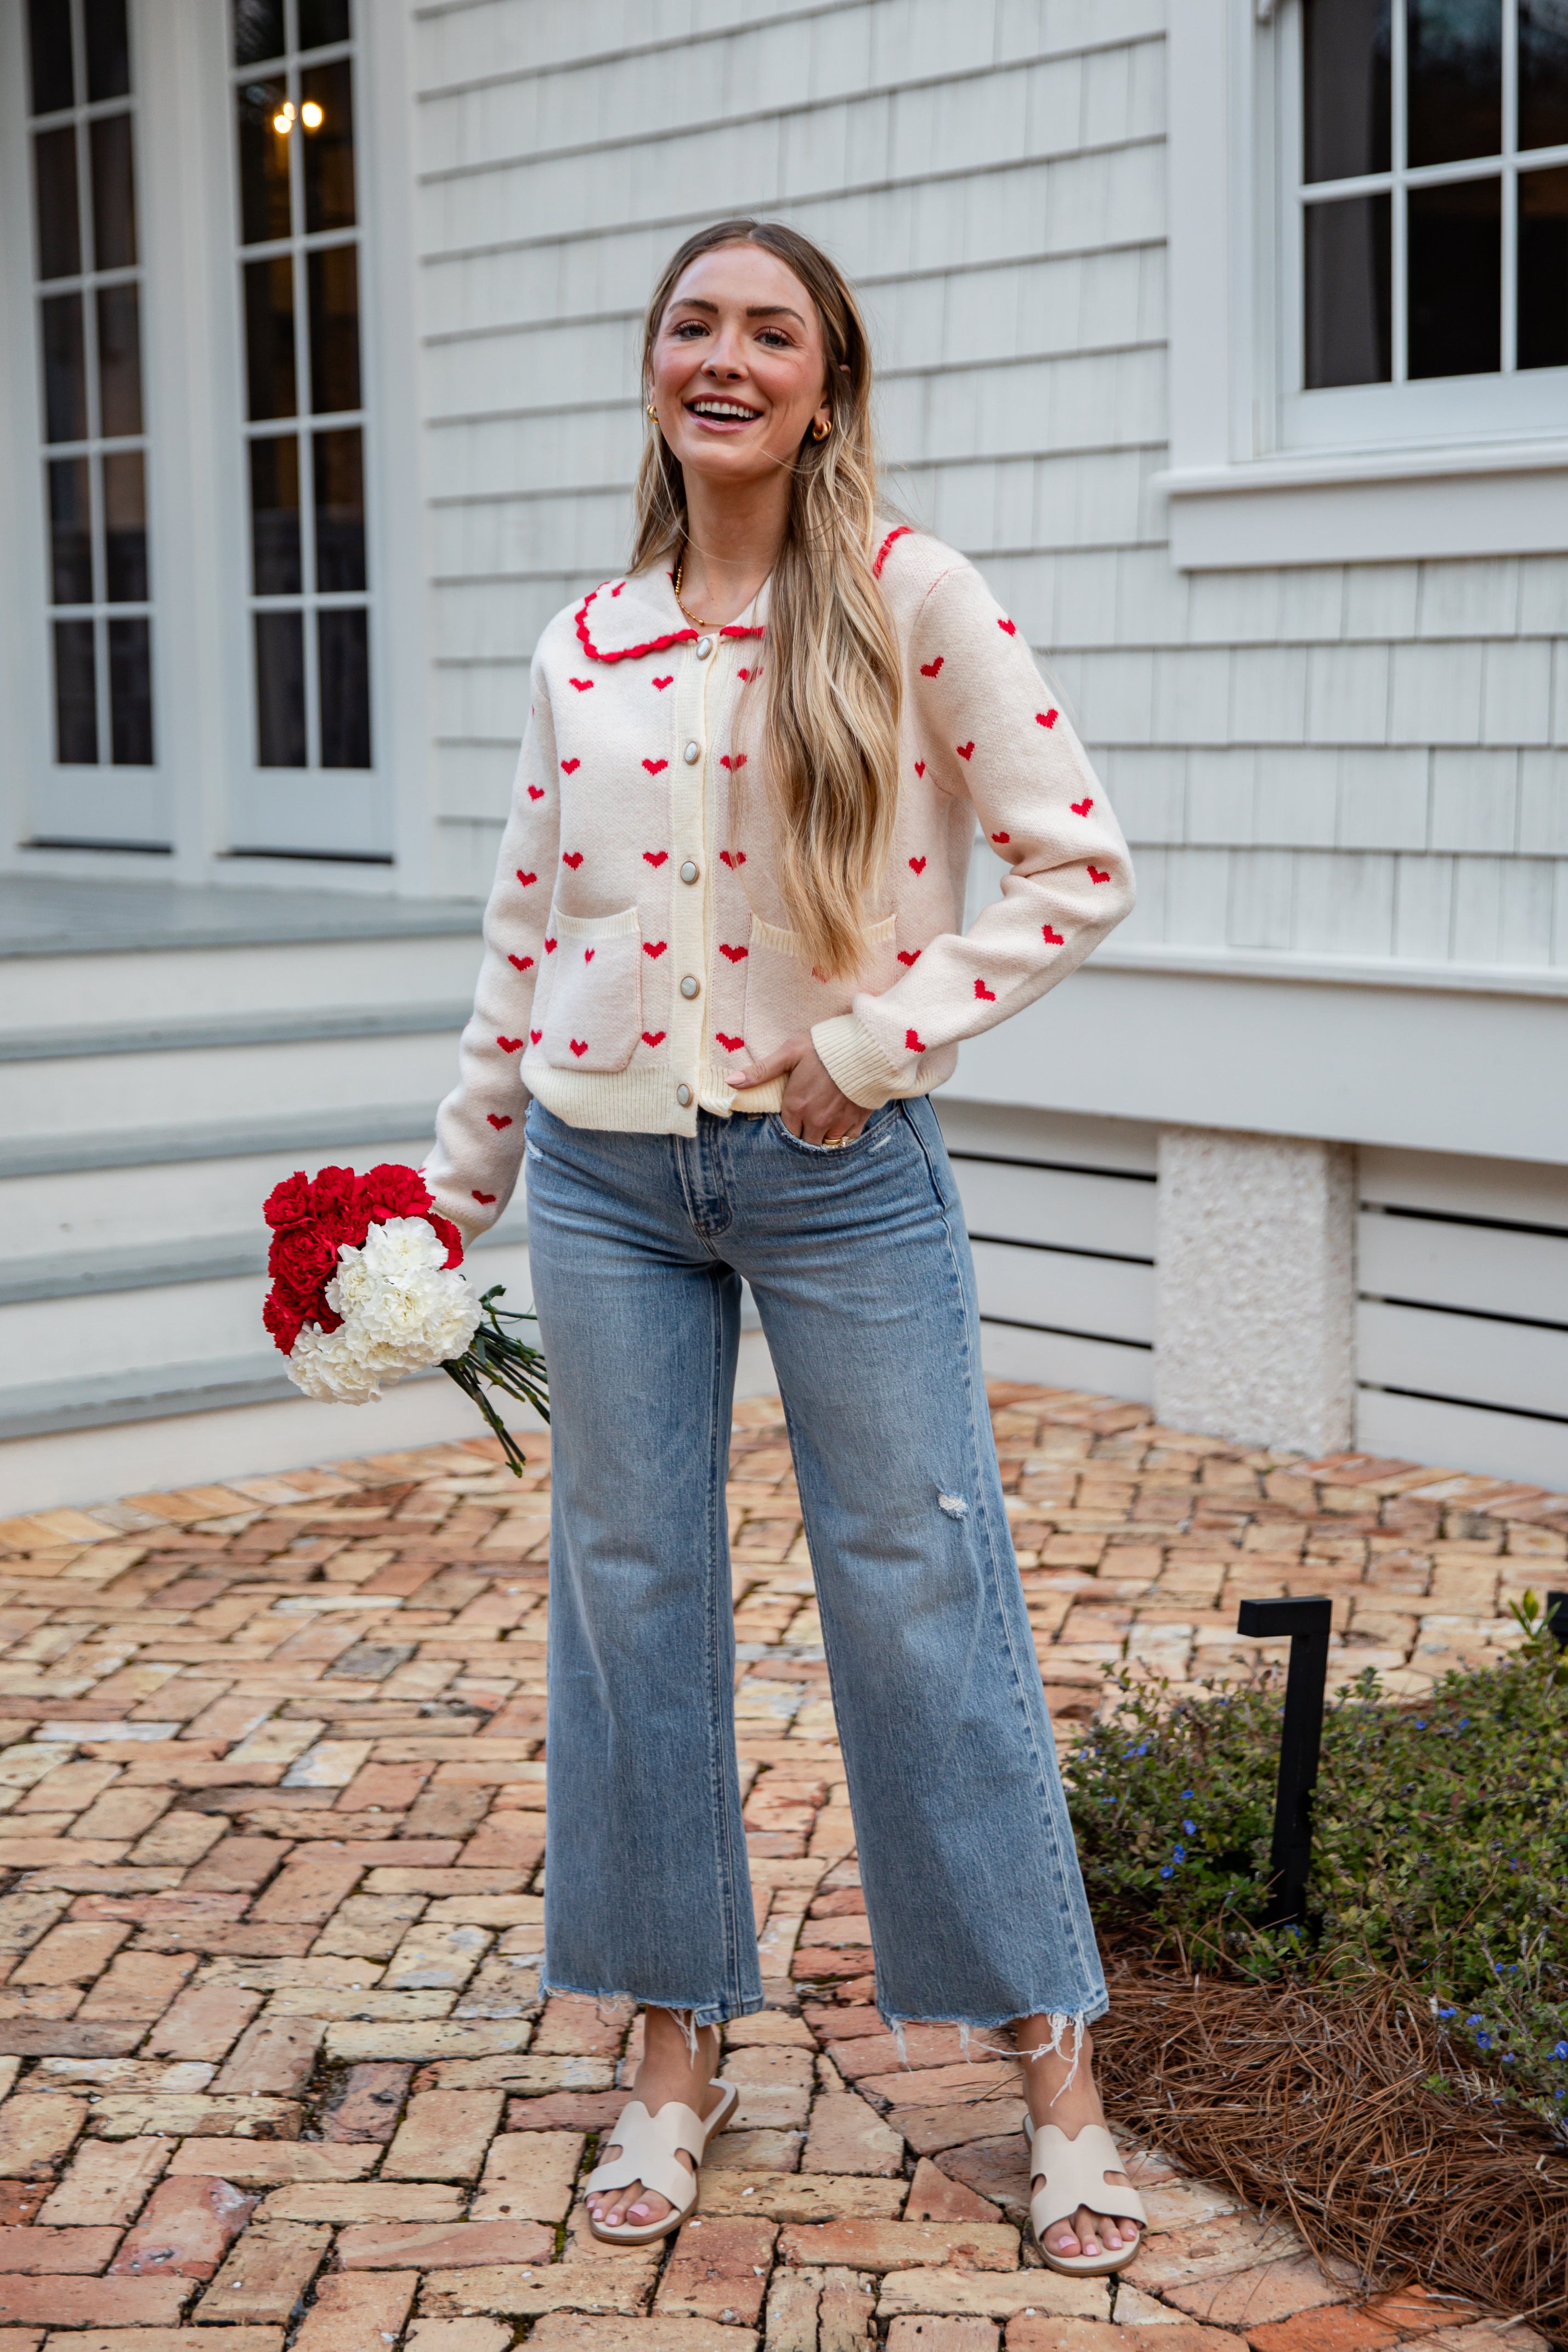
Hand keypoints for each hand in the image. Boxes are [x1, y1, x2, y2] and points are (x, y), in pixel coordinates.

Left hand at [731, 1037, 868, 1144]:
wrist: (868, 1047)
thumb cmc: (825, 1047)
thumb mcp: (790, 1052)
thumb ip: (761, 1071)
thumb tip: (730, 1081)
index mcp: (796, 1106)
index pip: (786, 1130)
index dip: (789, 1124)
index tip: (793, 1116)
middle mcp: (815, 1120)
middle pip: (804, 1142)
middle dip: (804, 1134)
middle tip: (808, 1122)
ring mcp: (837, 1123)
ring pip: (825, 1144)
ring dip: (823, 1137)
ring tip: (824, 1123)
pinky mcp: (857, 1121)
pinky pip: (847, 1140)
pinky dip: (843, 1136)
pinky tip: (842, 1123)